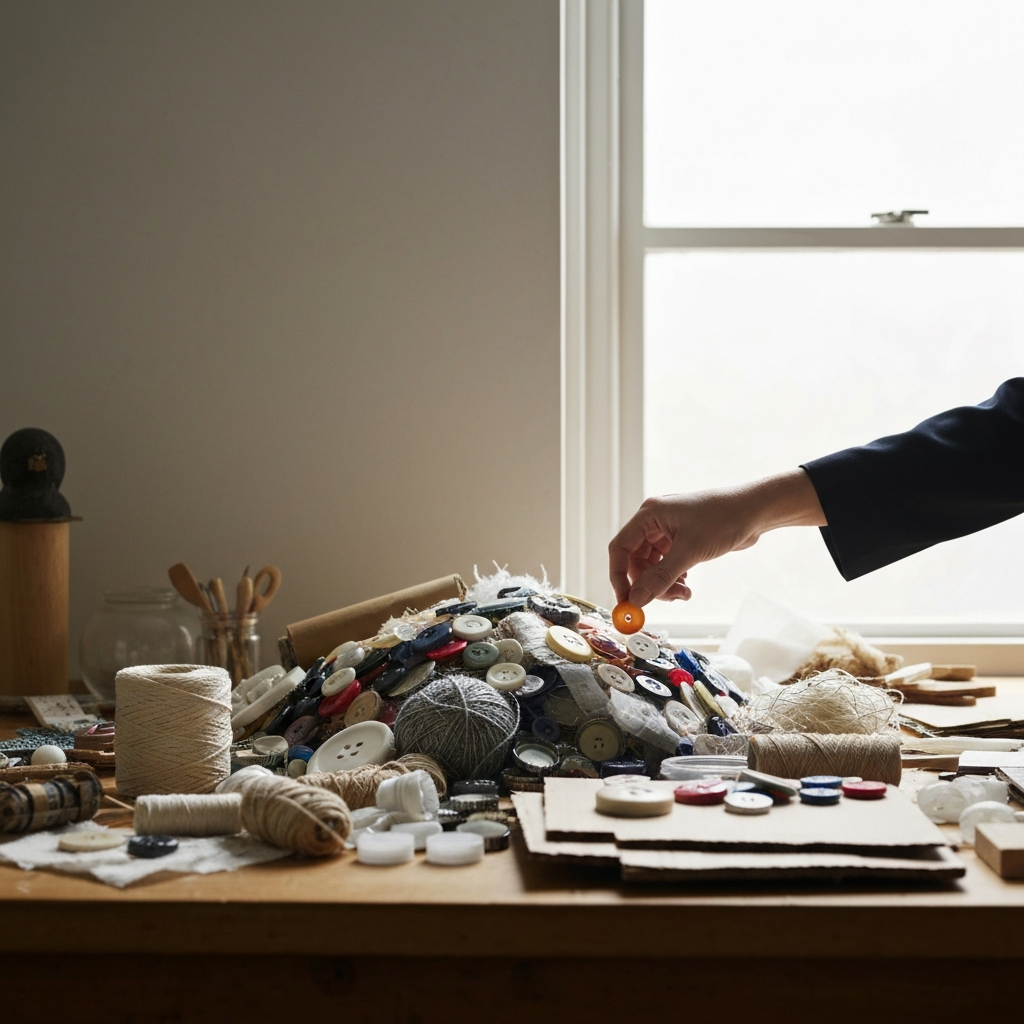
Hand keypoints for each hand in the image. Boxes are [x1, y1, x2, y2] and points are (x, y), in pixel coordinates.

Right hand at [608, 469, 825, 606]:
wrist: (755, 510)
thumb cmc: (724, 519)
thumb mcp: (690, 551)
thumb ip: (661, 577)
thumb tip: (637, 599)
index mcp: (649, 515)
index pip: (620, 548)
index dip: (618, 576)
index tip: (626, 601)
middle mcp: (654, 521)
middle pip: (635, 561)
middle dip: (647, 584)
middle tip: (665, 600)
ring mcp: (668, 531)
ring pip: (652, 566)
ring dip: (663, 584)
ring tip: (683, 592)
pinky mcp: (681, 540)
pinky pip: (666, 565)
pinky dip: (673, 578)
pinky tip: (687, 586)